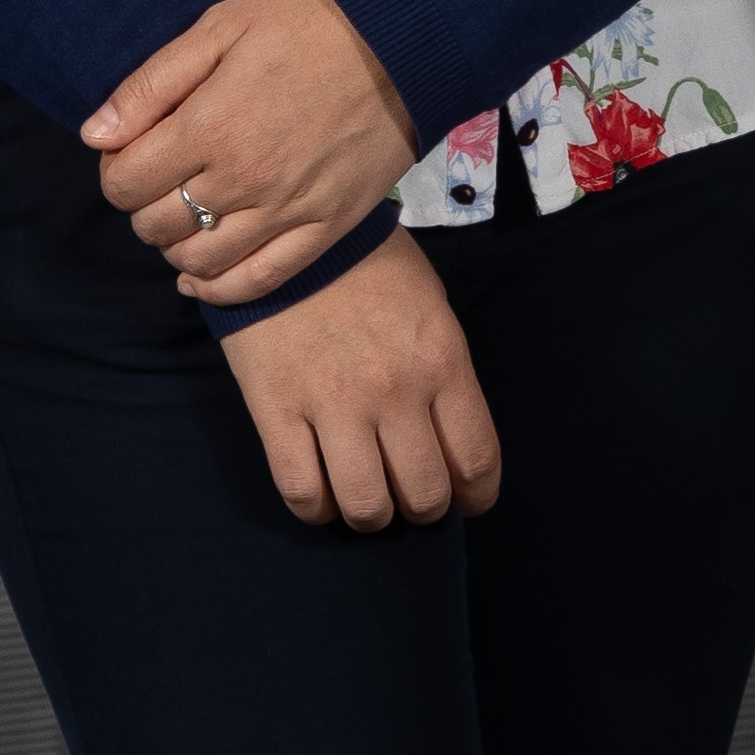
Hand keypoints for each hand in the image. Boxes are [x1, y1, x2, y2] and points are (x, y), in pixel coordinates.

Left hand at [90, 0, 423, 305]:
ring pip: (198, 260)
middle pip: (154, 225)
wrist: (411, 37)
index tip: (134, 150)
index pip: (124, 182)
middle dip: (143, 205)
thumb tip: (97, 135)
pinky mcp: (326, 227)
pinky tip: (203, 273)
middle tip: (163, 177)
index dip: (115, 169)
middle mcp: (242, 180)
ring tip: (188, 215)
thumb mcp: (223, 26)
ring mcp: (286, 210)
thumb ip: (153, 82)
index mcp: (209, 127)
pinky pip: (258, 281)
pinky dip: (219, 287)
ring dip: (176, 244)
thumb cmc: (312, 21)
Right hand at [213, 232, 498, 530]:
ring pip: (365, 505)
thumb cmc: (373, 268)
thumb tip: (449, 434)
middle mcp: (395, 392)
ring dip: (372, 516)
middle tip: (413, 498)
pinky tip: (323, 498)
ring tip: (368, 501)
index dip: (477, 495)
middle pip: (424, 493)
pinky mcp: (277, 411)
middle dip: (425, 510)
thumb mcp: (433, 309)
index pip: (476, 458)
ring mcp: (334, 404)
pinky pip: (302, 490)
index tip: (468, 502)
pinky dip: (317, 510)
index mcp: (443, 362)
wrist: (293, 238)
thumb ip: (445, 373)